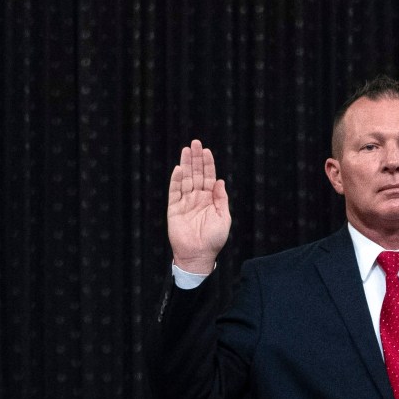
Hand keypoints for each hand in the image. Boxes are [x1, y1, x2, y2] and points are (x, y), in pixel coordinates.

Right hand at [166, 141, 231, 275]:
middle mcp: (197, 198)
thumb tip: (219, 181)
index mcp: (209, 199)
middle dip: (196, 159)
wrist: (199, 255)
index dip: (207, 164)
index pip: (208, 177)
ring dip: (186, 164)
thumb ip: (221, 199)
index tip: (206, 151)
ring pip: (185, 179)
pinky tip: (178, 169)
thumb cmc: (214, 240)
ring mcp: (185, 203)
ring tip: (186, 150)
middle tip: (195, 143)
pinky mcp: (174, 209)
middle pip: (195, 174)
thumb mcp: (224, 218)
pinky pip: (174, 192)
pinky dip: (176, 180)